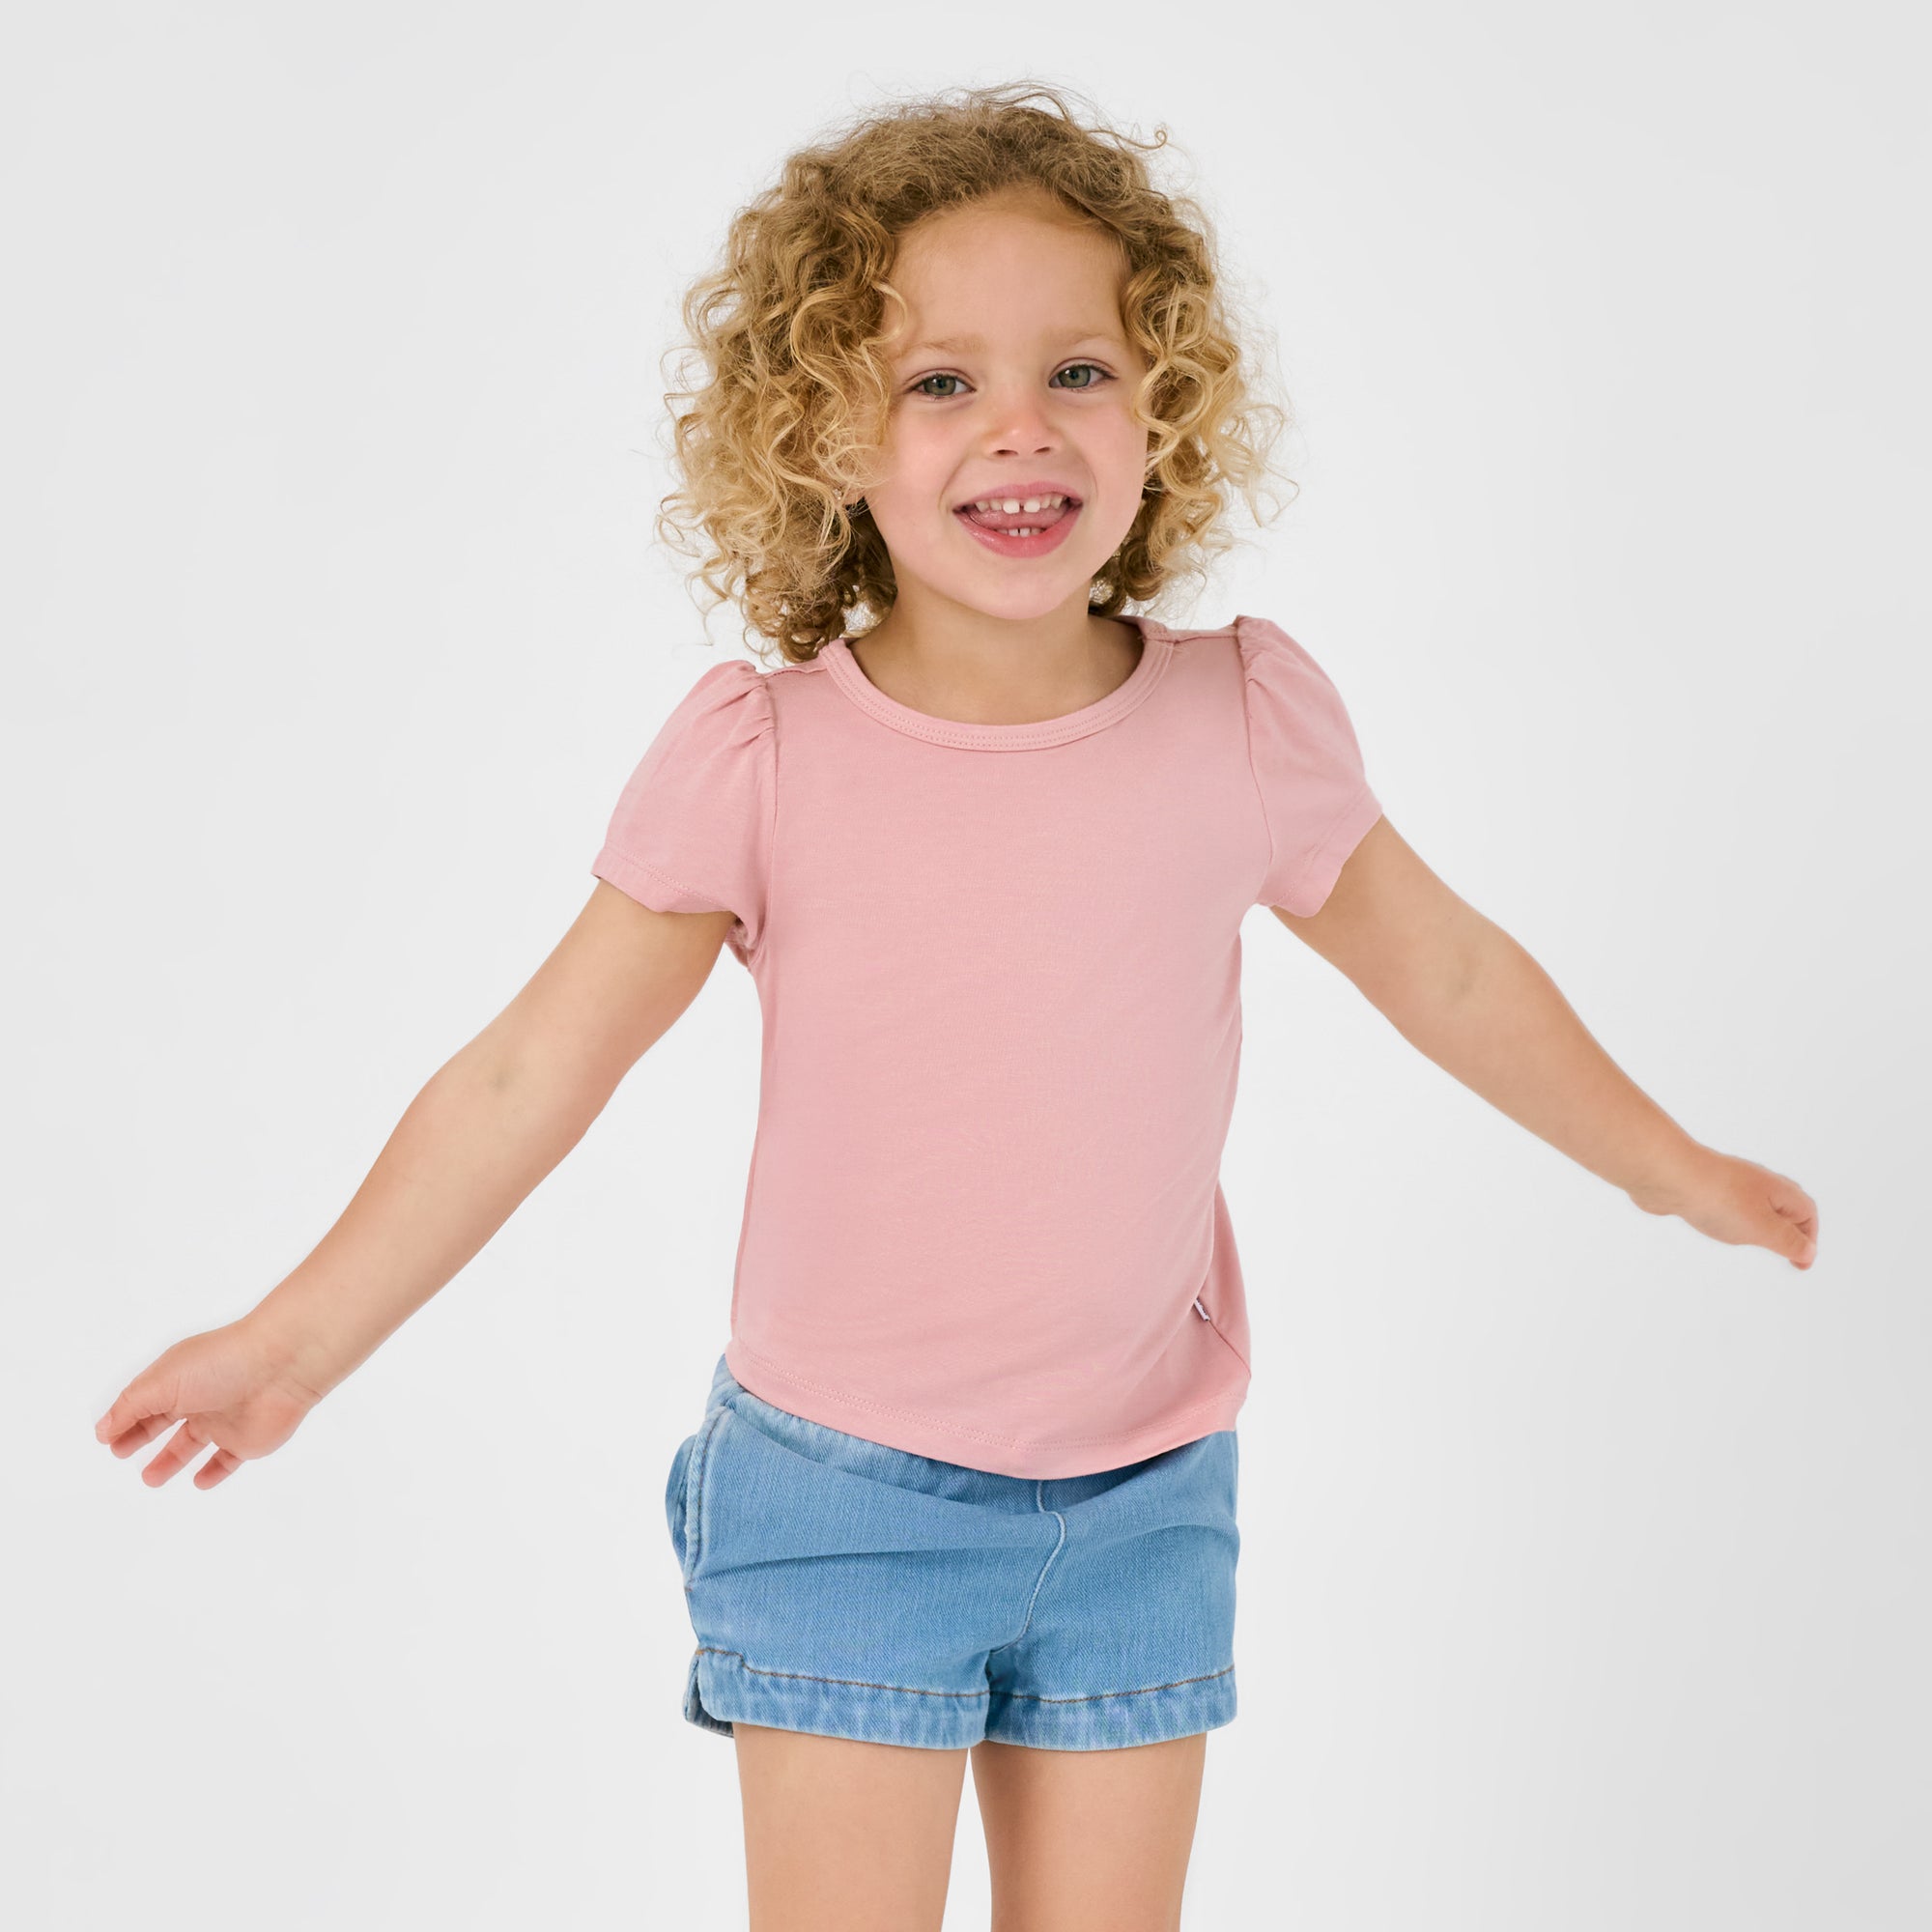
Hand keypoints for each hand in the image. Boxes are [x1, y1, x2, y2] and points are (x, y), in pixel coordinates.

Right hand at [92, 1317, 327, 1488]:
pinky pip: (229, 1460)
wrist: (282, 1367)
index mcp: (178, 1377)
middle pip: (164, 1421)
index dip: (123, 1420)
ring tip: (150, 1478)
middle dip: (141, 1436)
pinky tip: (200, 1482)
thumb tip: (104, 1428)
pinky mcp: (248, 1440)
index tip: (105, 1439)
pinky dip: (215, 1472)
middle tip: (119, 1452)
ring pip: (193, 1444)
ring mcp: (225, 1419)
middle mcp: (201, 1396)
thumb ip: (130, 1407)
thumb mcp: (162, 1381)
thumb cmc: (220, 1364)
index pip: (144, 1400)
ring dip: (171, 1460)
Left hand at [1627, 1147, 1818, 1269]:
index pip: (1806, 1212)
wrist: (1667, 1174)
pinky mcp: (1701, 1187)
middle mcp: (1755, 1182)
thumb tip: (1809, 1250)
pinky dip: (1726, 1218)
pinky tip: (1714, 1226)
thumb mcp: (1763, 1228)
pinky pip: (1722, 1203)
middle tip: (1785, 1252)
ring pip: (1750, 1204)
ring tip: (1751, 1241)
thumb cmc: (1718, 1198)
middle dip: (1787, 1229)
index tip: (1801, 1262)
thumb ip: (1787, 1241)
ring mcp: (1727, 1183)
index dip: (1808, 1237)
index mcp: (1777, 1189)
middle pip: (1782, 1205)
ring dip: (1756, 1224)